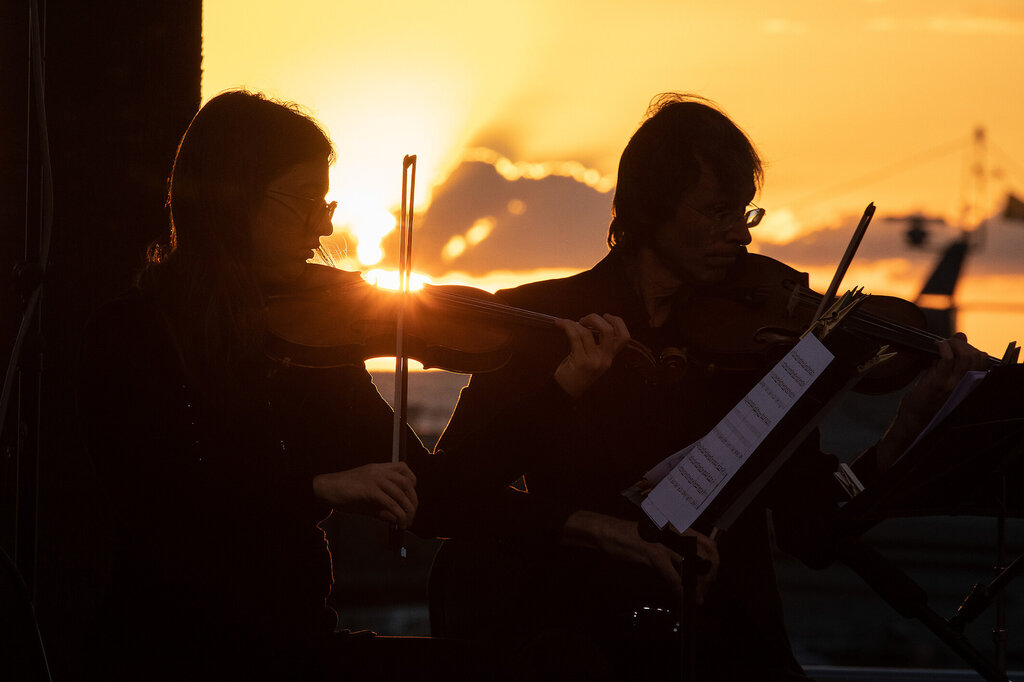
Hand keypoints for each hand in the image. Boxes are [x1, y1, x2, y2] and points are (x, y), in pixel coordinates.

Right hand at [312, 462, 417, 528]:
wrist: (325, 488)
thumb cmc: (343, 493)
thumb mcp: (366, 497)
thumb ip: (381, 506)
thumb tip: (396, 518)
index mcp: (378, 468)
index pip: (403, 468)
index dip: (412, 482)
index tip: (410, 497)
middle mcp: (379, 471)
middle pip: (406, 482)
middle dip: (413, 500)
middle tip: (412, 514)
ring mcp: (374, 478)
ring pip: (400, 493)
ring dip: (407, 509)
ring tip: (407, 522)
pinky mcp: (369, 489)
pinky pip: (389, 502)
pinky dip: (397, 514)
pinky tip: (398, 522)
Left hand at [553, 313, 630, 397]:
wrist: (565, 391)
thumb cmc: (577, 372)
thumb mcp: (592, 359)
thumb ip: (597, 344)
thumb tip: (589, 321)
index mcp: (610, 357)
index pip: (624, 338)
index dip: (618, 323)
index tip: (606, 316)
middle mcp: (605, 359)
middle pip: (608, 331)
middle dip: (595, 319)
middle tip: (583, 320)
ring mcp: (594, 361)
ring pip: (587, 333)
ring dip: (575, 323)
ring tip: (567, 323)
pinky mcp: (581, 362)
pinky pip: (574, 337)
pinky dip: (566, 326)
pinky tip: (560, 324)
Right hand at [560, 510, 718, 602]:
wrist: (609, 532)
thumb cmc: (631, 535)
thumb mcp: (657, 538)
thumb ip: (672, 548)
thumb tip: (688, 565)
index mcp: (678, 529)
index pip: (707, 543)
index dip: (714, 561)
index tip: (712, 576)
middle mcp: (675, 534)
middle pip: (705, 555)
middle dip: (709, 576)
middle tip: (706, 590)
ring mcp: (665, 543)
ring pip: (692, 567)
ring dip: (697, 586)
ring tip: (697, 598)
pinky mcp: (654, 554)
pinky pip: (673, 576)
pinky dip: (680, 590)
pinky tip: (683, 599)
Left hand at [875, 333, 988, 471]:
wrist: (914, 419)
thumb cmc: (927, 399)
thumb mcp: (944, 378)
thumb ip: (953, 359)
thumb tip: (961, 336)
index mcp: (969, 385)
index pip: (982, 361)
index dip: (972, 348)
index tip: (958, 345)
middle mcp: (965, 385)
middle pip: (976, 356)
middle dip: (962, 344)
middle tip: (948, 343)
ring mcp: (953, 385)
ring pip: (965, 356)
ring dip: (953, 344)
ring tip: (943, 344)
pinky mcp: (939, 384)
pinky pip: (947, 359)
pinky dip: (943, 347)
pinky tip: (937, 346)